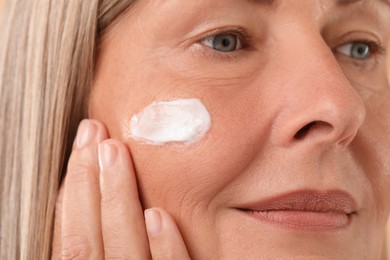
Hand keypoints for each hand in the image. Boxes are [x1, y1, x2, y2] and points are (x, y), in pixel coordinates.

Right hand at [52, 119, 190, 258]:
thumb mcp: (111, 250)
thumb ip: (108, 234)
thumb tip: (98, 177)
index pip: (71, 238)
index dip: (72, 192)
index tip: (83, 144)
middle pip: (85, 243)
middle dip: (86, 183)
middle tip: (94, 130)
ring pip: (123, 254)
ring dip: (117, 200)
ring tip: (115, 150)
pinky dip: (163, 248)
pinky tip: (158, 214)